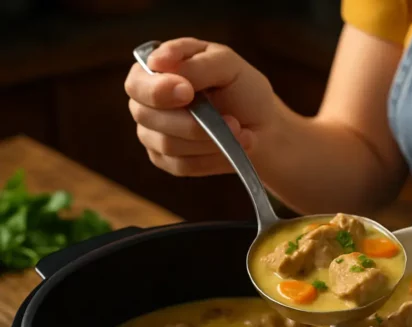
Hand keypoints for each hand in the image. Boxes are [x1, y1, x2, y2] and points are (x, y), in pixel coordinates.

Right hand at [124, 38, 275, 176]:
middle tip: (232, 121)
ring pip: (167, 144)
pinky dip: (213, 158)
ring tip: (240, 132)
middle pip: (147, 116)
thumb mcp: (228, 65)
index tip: (187, 92)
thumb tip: (160, 64)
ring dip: (210, 141)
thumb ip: (196, 63)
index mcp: (156, 71)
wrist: (264, 125)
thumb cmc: (243, 89)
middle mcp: (147, 103)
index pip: (136, 83)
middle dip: (192, 122)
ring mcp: (154, 133)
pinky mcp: (168, 160)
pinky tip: (234, 147)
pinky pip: (182, 165)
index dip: (157, 90)